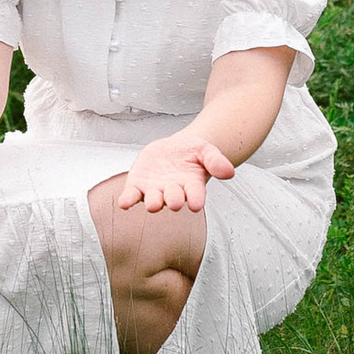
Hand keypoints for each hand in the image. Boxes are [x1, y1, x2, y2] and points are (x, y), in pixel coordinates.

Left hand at [116, 135, 234, 214]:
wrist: (174, 149)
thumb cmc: (191, 153)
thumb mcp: (206, 150)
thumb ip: (216, 160)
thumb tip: (229, 172)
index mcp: (191, 185)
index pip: (195, 195)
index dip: (195, 199)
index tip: (196, 204)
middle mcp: (173, 191)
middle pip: (173, 199)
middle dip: (173, 200)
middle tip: (174, 202)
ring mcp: (155, 190)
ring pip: (153, 199)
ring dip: (152, 202)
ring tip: (153, 204)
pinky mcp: (138, 185)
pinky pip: (132, 195)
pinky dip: (128, 200)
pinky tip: (124, 203)